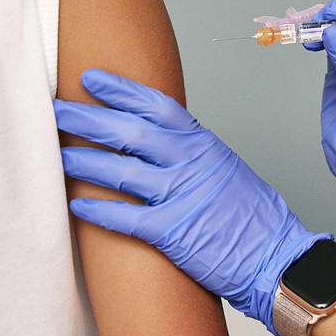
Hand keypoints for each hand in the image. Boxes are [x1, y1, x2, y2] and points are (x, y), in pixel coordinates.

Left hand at [53, 69, 330, 333]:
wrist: (278, 256)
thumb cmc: (254, 217)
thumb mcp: (226, 169)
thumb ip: (193, 154)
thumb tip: (159, 144)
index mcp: (204, 144)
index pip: (157, 106)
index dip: (121, 90)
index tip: (91, 79)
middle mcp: (191, 163)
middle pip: (130, 132)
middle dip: (89, 118)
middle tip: (58, 109)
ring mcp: (181, 196)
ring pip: (121, 170)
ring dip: (84, 160)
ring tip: (58, 153)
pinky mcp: (172, 231)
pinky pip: (125, 217)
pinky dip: (98, 210)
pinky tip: (76, 204)